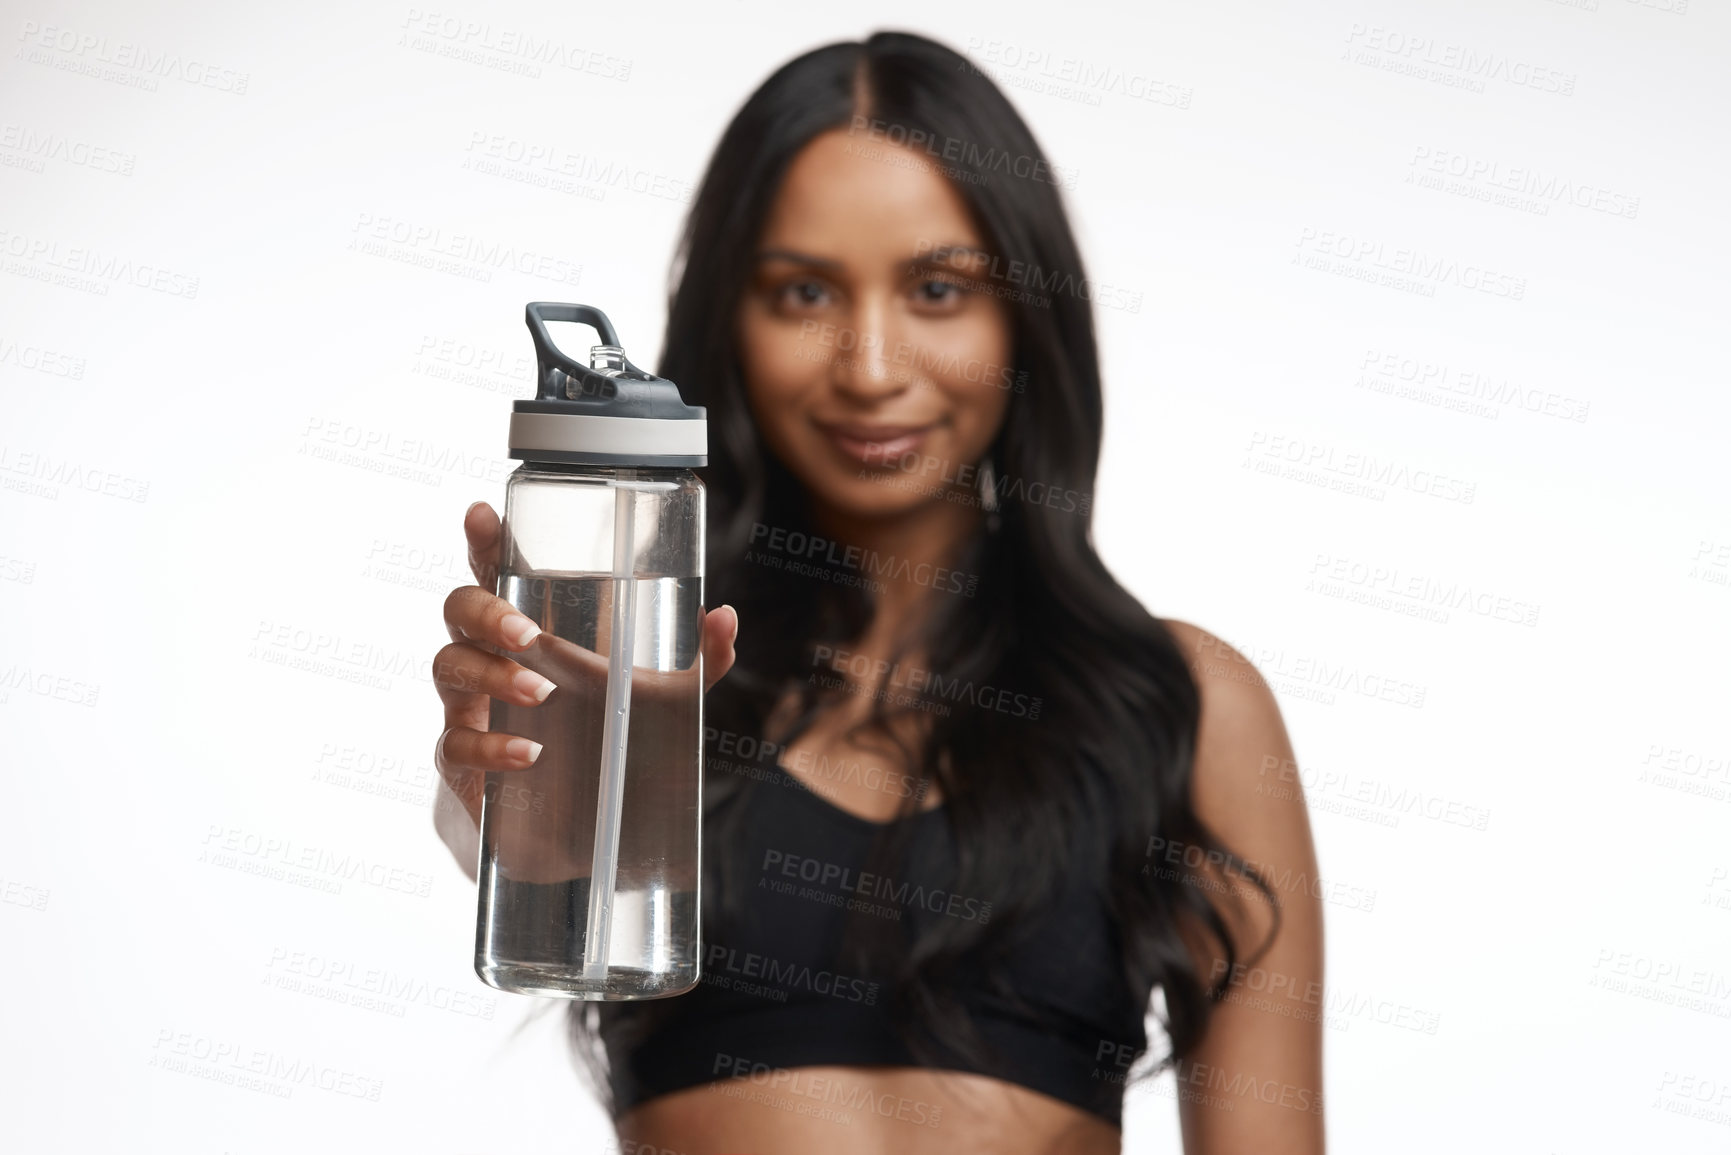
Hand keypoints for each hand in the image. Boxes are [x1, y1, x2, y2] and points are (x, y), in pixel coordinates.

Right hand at [431, 500, 736, 879]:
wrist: (573, 831)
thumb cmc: (604, 740)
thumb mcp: (661, 702)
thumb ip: (698, 664)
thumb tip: (724, 618)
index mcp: (531, 628)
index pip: (497, 572)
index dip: (483, 541)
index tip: (482, 514)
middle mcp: (491, 657)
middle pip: (459, 609)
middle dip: (486, 611)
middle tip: (527, 632)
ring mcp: (470, 707)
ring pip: (449, 666)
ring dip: (492, 674)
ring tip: (541, 691)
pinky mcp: (463, 761)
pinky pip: (456, 742)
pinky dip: (491, 745)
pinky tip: (530, 754)